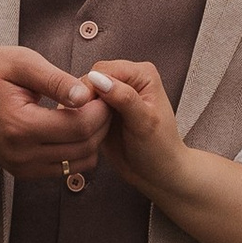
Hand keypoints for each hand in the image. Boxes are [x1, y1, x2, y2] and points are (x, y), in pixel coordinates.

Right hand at [0, 46, 108, 179]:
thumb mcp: (20, 63)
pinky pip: (66, 169)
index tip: (101, 90)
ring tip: (87, 111)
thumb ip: (55, 80)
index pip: (78, 126)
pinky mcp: (23, 172)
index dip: (100, 109)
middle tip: (100, 99)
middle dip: (101, 123)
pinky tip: (72, 126)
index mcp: (19, 125)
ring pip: (79, 162)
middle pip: (83, 147)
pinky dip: (78, 150)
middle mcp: (21, 154)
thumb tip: (85, 96)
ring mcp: (22, 167)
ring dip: (93, 138)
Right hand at [84, 58, 192, 202]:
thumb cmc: (160, 149)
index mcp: (142, 74)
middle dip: (86, 99)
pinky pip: (83, 108)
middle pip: (91, 79)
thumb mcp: (145, 123)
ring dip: (82, 110)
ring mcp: (114, 95)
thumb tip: (99, 79)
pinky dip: (82, 118)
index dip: (92, 87)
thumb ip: (124, 98)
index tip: (86, 108)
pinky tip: (88, 130)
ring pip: (84, 93)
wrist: (157, 173)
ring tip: (90, 128)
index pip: (104, 70)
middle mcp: (127, 80)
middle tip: (88, 121)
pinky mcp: (103, 110)